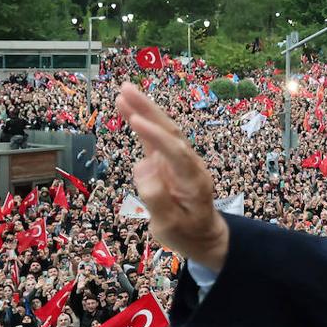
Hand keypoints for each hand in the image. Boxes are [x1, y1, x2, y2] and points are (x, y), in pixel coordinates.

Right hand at [116, 83, 229, 269]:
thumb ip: (157, 198)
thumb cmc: (186, 234)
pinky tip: (127, 108)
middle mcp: (188, 164)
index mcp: (193, 180)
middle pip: (170, 132)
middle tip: (126, 90)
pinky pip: (155, 139)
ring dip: (144, 110)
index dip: (155, 135)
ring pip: (163, 131)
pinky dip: (142, 123)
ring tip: (123, 92)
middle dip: (148, 110)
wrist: (203, 236)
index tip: (135, 121)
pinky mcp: (168, 161)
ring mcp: (179, 160)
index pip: (174, 152)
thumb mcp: (170, 227)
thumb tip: (142, 166)